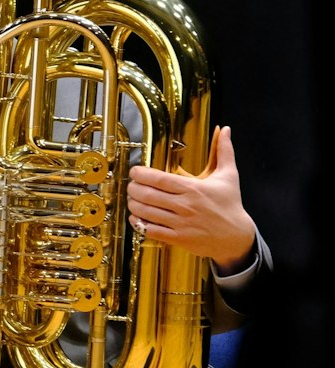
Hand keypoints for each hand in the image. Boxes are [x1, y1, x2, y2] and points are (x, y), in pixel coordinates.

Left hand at [127, 125, 255, 271]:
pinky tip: (135, 217)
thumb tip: (226, 129)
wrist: (236, 237)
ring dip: (133, 205)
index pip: (159, 179)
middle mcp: (185, 206)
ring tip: (132, 199)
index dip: (141, 174)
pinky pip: (150, 230)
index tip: (135, 171)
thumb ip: (224, 151)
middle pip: (148, 195)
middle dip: (133, 189)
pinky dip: (138, 223)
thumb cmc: (231, 204)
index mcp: (193, 189)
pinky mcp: (178, 238)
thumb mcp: (229, 176)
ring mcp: (181, 223)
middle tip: (131, 185)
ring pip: (146, 212)